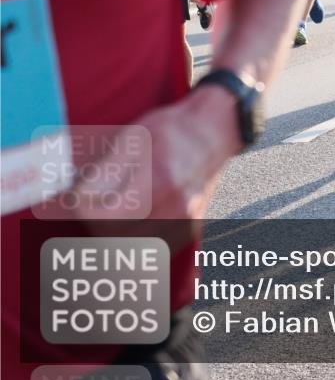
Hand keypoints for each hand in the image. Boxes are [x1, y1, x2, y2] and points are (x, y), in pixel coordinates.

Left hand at [46, 87, 240, 233]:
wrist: (213, 133)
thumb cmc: (173, 130)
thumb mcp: (133, 137)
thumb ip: (105, 170)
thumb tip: (77, 196)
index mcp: (157, 179)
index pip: (103, 215)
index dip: (83, 207)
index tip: (80, 193)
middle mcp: (174, 205)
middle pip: (114, 235)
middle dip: (94, 222)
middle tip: (92, 203)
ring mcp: (184, 221)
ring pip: (132, 246)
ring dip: (112, 234)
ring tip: (110, 212)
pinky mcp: (189, 229)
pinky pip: (152, 249)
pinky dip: (135, 241)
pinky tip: (132, 222)